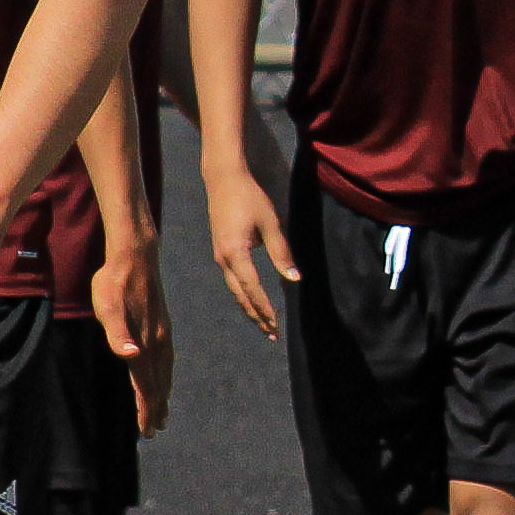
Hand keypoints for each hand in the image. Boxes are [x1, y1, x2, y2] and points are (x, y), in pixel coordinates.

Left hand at [92, 232, 175, 437]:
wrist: (135, 256)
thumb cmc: (114, 282)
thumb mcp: (108, 307)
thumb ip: (117, 334)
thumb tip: (131, 355)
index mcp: (142, 341)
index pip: (146, 384)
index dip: (146, 409)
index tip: (147, 431)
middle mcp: (156, 341)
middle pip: (158, 383)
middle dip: (156, 408)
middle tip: (154, 430)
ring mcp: (162, 332)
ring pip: (164, 372)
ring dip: (163, 393)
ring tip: (162, 411)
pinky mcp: (162, 324)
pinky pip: (166, 359)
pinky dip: (165, 375)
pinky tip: (163, 375)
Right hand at [205, 162, 298, 340]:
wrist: (224, 179)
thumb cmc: (250, 198)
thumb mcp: (271, 224)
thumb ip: (282, 253)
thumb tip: (294, 278)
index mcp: (236, 254)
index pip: (254, 289)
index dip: (266, 308)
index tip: (277, 324)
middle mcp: (224, 259)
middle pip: (241, 296)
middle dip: (257, 316)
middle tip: (273, 334)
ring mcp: (220, 256)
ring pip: (235, 291)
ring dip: (249, 308)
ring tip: (264, 324)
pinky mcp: (221, 251)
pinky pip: (232, 280)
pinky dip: (243, 295)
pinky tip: (253, 300)